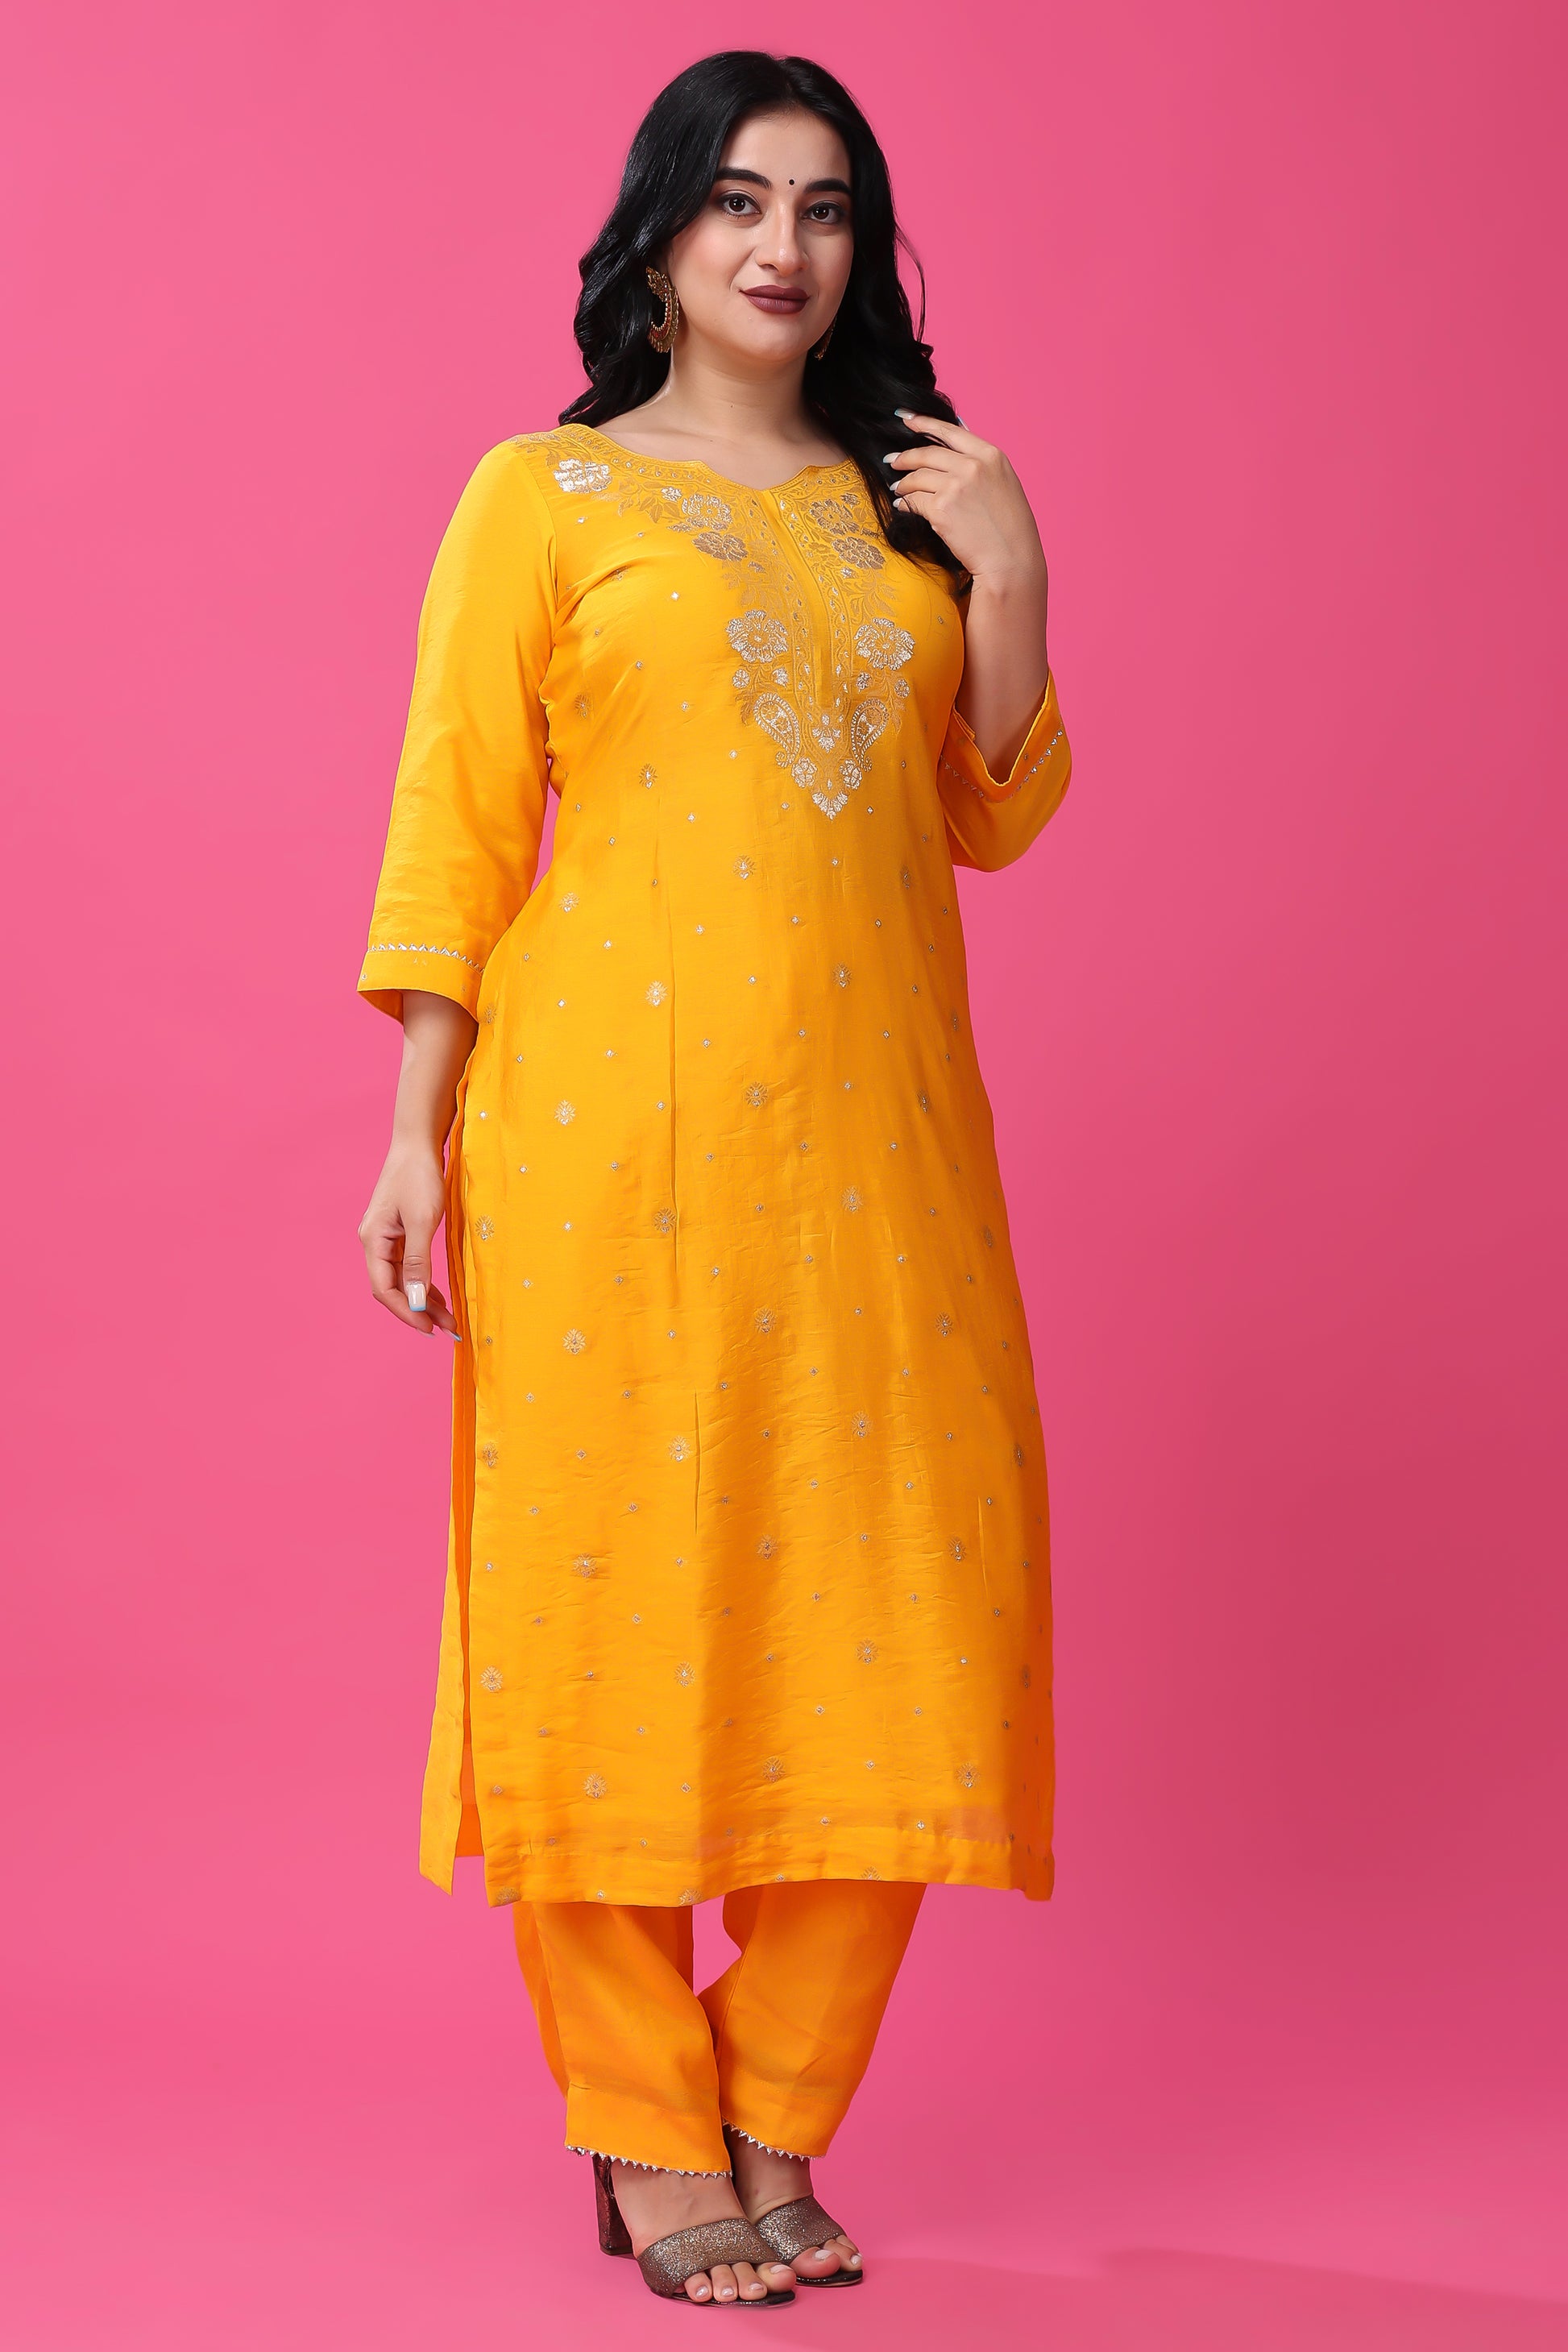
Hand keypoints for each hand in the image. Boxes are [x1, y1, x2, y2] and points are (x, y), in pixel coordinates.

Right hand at [358, 1138, 459, 1335]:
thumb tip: (417, 1300)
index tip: (430, 1329)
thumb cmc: (419, 1176)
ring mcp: (385, 1238)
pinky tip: (440, 1295)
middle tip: (447, 1329)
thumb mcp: (422, 1220)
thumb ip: (418, 1262)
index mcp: (373, 1240)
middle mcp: (374, 1242)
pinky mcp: (399, 1233)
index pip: (385, 1289)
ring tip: (448, 1319)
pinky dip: (424, 1282)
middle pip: (393, 1288)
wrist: (417, 1143)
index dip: (407, 1312)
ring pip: (403, 1279)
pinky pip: (409, 1266)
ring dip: (424, 1299)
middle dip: (419, 1311)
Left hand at [885, 410, 1047, 593]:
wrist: (1011, 560)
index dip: (924, 423)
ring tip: (897, 487)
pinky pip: (914, 500)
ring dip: (903, 482)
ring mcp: (955, 486)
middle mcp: (972, 466)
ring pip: (917, 476)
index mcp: (991, 455)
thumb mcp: (1004, 484)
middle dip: (905, 456)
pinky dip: (904, 503)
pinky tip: (901, 505)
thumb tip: (952, 453)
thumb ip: (980, 465)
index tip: (906, 419)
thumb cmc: (1011, 529)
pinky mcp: (941, 508)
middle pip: (928, 453)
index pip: (950, 431)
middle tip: (892, 460)